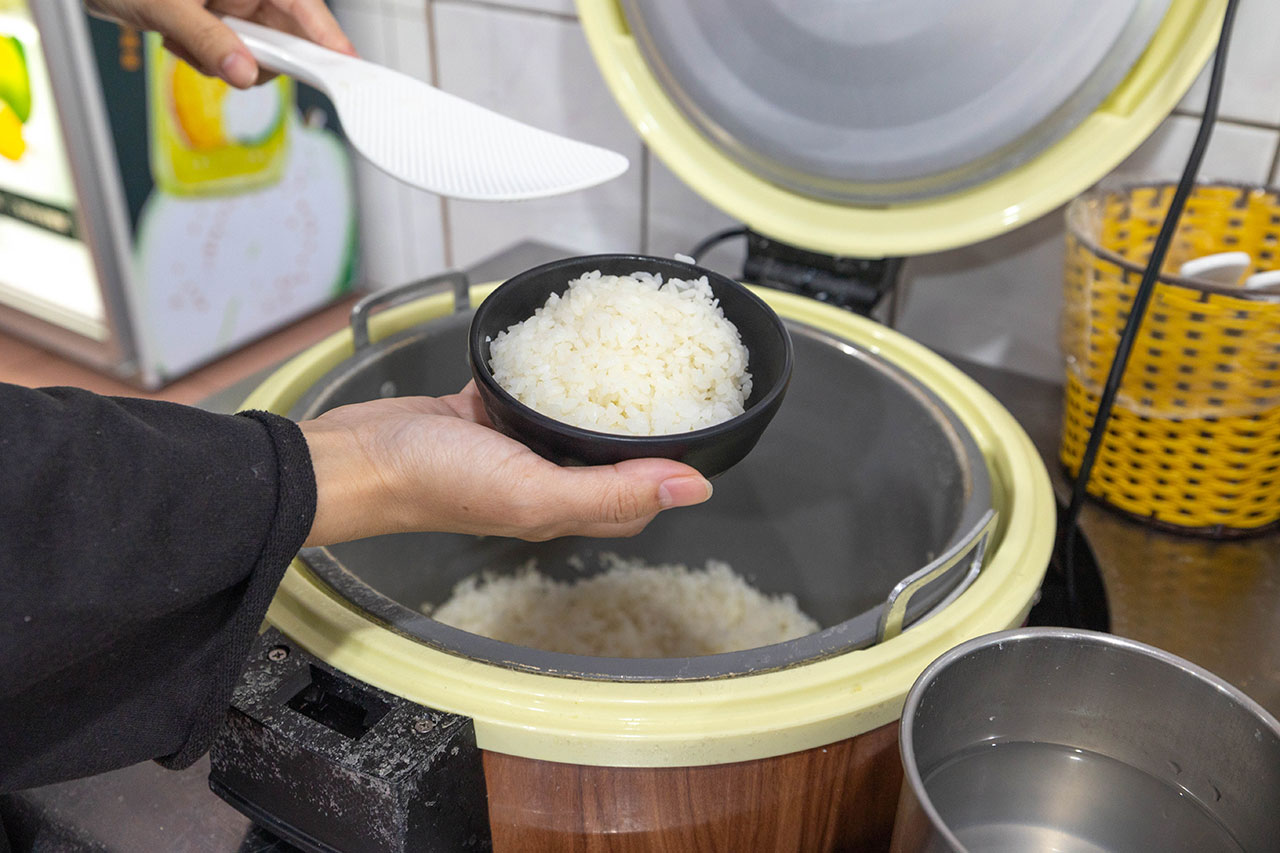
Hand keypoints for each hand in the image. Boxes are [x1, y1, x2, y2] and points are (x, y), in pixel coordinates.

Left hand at [85, 0, 355, 87]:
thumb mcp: (166, 5)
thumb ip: (207, 40)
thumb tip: (244, 73)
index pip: (305, 6)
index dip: (329, 38)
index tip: (347, 67)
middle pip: (286, 35)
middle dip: (260, 57)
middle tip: (238, 65)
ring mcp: (232, 6)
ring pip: (256, 52)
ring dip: (225, 61)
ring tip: (187, 43)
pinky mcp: (216, 22)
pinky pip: (229, 55)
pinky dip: (206, 60)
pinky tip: (178, 42)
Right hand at [297, 383, 713, 545]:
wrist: (357, 457)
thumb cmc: (434, 484)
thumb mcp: (534, 492)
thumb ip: (613, 492)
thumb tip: (693, 487)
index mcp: (562, 506)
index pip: (638, 499)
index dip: (673, 472)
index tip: (702, 431)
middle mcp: (544, 479)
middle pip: (611, 457)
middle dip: (645, 426)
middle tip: (675, 382)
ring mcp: (514, 446)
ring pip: (572, 420)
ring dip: (600, 395)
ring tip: (632, 357)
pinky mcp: (484, 414)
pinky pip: (528, 390)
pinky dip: (547, 370)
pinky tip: (560, 344)